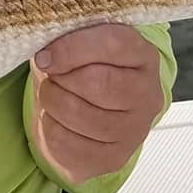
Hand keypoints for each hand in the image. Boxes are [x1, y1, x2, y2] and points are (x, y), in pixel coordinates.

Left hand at [30, 25, 162, 183]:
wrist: (98, 106)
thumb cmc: (88, 64)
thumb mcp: (85, 39)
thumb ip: (71, 34)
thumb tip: (44, 50)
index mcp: (144, 55)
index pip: (113, 44)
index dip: (72, 48)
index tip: (44, 55)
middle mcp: (148, 94)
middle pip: (97, 83)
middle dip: (61, 77)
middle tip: (48, 73)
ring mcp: (134, 130)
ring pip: (80, 115)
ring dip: (51, 100)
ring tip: (50, 92)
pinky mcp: (114, 158)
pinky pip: (68, 143)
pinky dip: (49, 127)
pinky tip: (55, 116)